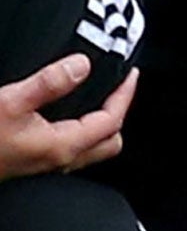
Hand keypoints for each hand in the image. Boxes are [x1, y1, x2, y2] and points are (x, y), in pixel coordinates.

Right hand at [0, 56, 135, 180]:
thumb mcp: (10, 101)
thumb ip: (49, 83)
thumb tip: (83, 65)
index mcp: (61, 146)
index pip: (111, 121)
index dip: (125, 95)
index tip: (131, 73)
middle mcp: (57, 161)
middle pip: (108, 142)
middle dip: (117, 114)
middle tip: (115, 87)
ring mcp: (43, 166)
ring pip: (88, 148)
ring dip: (98, 124)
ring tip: (93, 96)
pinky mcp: (29, 164)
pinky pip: (67, 149)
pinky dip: (78, 130)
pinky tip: (62, 113)